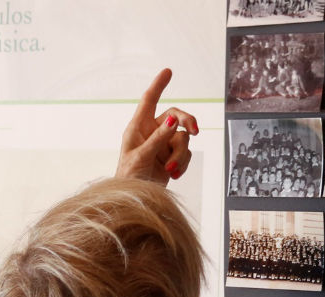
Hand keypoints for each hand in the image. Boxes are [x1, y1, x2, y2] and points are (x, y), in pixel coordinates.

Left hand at [116, 68, 198, 183]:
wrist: (136, 197)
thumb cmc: (129, 176)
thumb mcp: (142, 156)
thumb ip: (158, 139)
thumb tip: (172, 120)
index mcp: (138, 127)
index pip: (150, 100)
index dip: (159, 85)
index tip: (168, 71)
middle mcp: (152, 132)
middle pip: (175, 116)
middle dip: (186, 122)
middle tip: (195, 131)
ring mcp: (163, 144)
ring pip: (183, 139)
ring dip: (180, 154)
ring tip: (171, 169)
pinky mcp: (171, 157)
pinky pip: (185, 154)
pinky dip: (182, 164)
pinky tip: (173, 174)